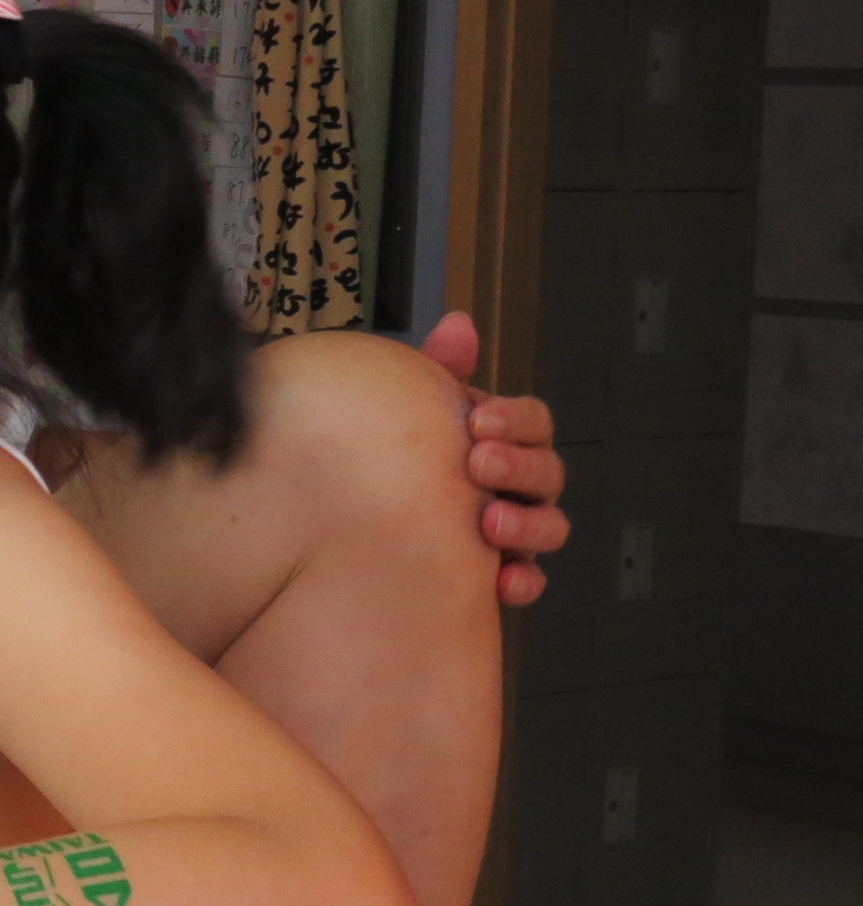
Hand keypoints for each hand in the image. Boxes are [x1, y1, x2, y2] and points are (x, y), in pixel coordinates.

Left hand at [421, 311, 570, 607]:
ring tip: (489, 521)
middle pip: (547, 472)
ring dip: (527, 523)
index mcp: (503, 439)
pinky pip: (529, 582)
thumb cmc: (397, 454)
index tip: (479, 420)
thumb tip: (459, 322)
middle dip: (519, 466)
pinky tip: (502, 583)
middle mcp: (519, 484)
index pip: (534, 422)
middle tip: (479, 463)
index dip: (517, 419)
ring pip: (550, 527)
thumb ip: (438, 373)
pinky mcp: (501, 575)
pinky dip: (523, 582)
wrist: (356, 523)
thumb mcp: (412, 412)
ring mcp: (516, 532)